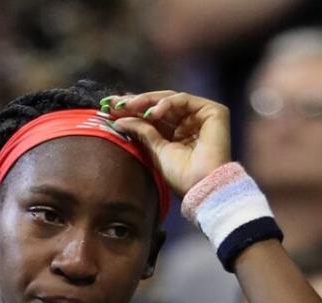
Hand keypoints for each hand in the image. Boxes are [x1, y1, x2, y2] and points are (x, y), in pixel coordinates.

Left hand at [104, 91, 231, 196]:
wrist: (200, 185)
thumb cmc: (180, 174)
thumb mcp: (154, 149)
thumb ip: (140, 130)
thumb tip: (117, 120)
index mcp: (175, 133)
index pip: (151, 115)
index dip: (131, 111)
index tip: (109, 108)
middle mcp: (187, 122)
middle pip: (158, 105)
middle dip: (135, 103)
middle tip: (114, 102)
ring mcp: (200, 115)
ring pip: (169, 99)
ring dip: (146, 100)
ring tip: (128, 106)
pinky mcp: (212, 111)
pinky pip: (184, 100)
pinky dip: (166, 103)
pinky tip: (151, 113)